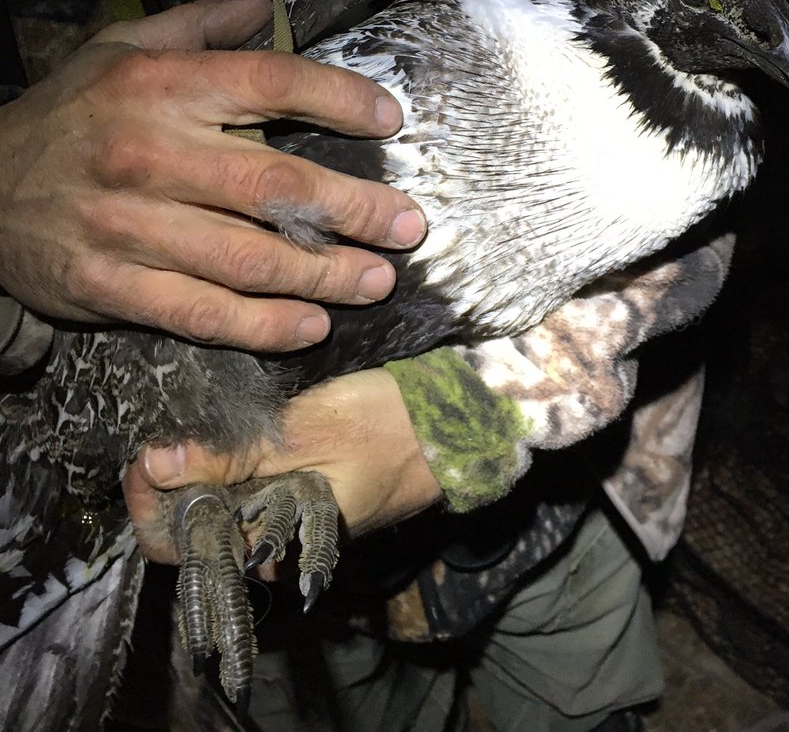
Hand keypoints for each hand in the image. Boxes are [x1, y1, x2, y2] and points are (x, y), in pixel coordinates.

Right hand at [0, 0, 424, 349]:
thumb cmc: (66, 113)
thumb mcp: (117, 48)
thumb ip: (195, 25)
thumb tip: (264, 3)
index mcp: (158, 86)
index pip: (267, 83)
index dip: (336, 98)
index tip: (389, 120)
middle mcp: (149, 154)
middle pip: (273, 186)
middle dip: (354, 208)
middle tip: (409, 225)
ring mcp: (129, 226)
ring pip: (246, 259)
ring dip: (323, 275)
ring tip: (377, 280)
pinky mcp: (111, 287)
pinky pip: (199, 312)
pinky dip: (260, 324)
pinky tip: (311, 324)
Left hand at [124, 368, 442, 561]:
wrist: (461, 419)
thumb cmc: (389, 423)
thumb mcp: (305, 428)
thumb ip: (233, 453)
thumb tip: (159, 463)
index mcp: (280, 535)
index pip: (187, 551)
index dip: (153, 507)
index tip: (145, 457)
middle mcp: (286, 541)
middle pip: (203, 530)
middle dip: (174, 484)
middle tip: (167, 431)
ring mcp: (301, 520)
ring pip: (229, 509)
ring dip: (205, 472)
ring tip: (194, 426)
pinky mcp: (314, 498)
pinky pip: (260, 493)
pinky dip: (238, 465)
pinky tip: (234, 429)